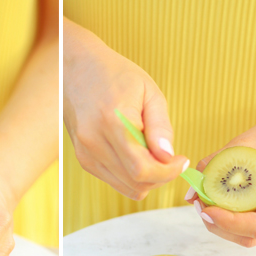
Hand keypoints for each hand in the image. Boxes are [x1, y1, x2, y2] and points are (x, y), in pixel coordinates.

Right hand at [63, 18, 188, 199]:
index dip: (167, 172)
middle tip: (171, 158)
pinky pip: (115, 181)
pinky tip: (136, 154)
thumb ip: (160, 126)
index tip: (180, 160)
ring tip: (153, 154)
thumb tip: (168, 156)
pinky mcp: (83, 159)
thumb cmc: (114, 74)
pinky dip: (131, 176)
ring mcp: (86, 153)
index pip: (142, 168)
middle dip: (161, 176)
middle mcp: (94, 142)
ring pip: (126, 187)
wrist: (76, 68)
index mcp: (112, 121)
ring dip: (147, 178)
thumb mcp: (148, 91)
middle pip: (136, 183)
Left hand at [185, 103, 255, 246]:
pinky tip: (224, 204)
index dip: (228, 223)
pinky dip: (237, 221)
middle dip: (221, 226)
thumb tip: (190, 192)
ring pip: (255, 236)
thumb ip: (217, 164)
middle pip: (253, 236)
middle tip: (200, 205)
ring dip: (227, 226)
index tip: (205, 209)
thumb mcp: (248, 140)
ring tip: (208, 205)